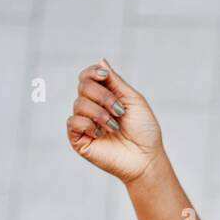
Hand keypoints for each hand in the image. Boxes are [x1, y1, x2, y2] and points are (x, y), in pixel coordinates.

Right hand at [66, 57, 164, 183]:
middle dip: (103, 96)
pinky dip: (88, 124)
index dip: (92, 72)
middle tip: (120, 111)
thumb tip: (100, 60)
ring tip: (114, 127)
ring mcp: (85, 123)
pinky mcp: (79, 139)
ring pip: (79, 104)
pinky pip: (73, 122)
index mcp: (105, 96)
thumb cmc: (144, 131)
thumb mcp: (133, 100)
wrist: (146, 159)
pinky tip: (100, 134)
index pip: (88, 77)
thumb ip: (116, 82)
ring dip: (100, 113)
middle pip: (83, 86)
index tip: (104, 75)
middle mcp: (92, 108)